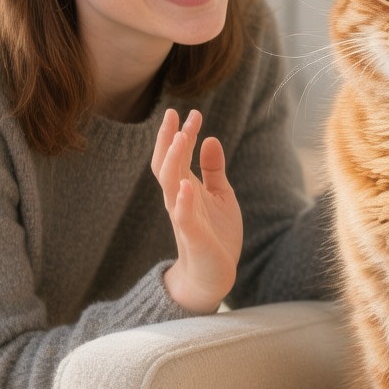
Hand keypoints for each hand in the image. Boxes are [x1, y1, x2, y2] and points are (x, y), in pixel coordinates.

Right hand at [151, 108, 242, 313]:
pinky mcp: (193, 237)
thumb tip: (210, 138)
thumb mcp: (221, 196)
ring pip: (170, 185)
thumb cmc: (216, 234)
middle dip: (170, 139)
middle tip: (176, 114)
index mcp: (185, 188)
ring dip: (174, 161)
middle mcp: (179, 199)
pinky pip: (184, 217)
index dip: (182, 133)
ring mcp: (184, 217)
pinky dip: (183, 201)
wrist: (213, 275)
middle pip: (167, 164)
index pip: (178, 156)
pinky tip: (186, 185)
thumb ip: (214, 170)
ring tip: (181, 138)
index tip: (191, 112)